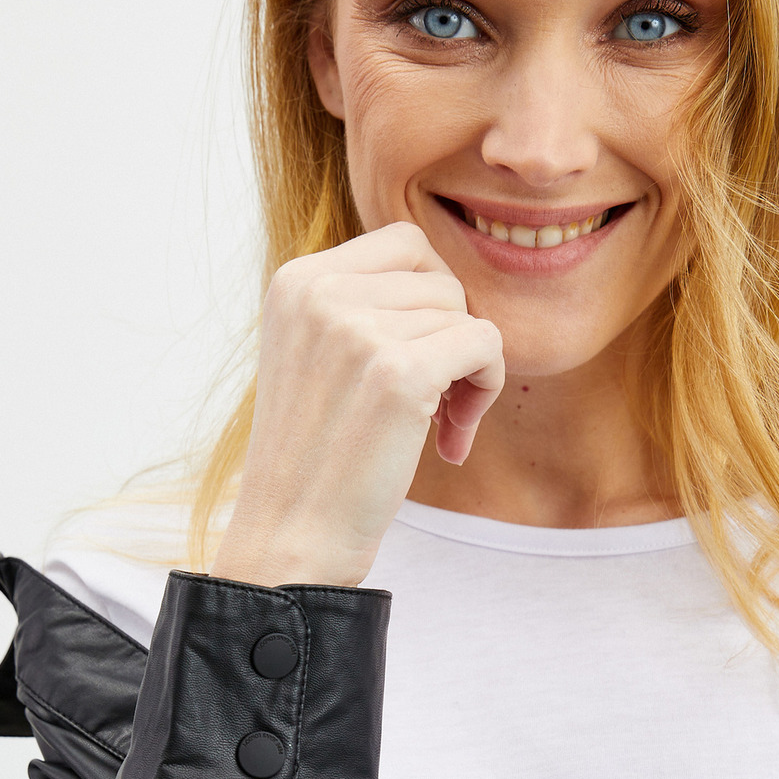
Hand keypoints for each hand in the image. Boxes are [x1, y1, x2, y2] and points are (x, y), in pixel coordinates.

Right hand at [212, 222, 503, 587]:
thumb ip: (360, 304)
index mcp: (296, 281)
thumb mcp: (314, 354)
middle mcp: (320, 292)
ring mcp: (358, 329)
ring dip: (467, 373)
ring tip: (434, 426)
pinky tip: (451, 439)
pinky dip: (486, 390)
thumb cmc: (315, 456)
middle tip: (432, 401)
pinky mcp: (399, 372)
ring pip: (465, 314)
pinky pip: (487, 344)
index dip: (429, 301)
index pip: (405, 245)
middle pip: (440, 280)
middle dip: (450, 337)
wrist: (292, 533)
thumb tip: (444, 280)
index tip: (413, 359)